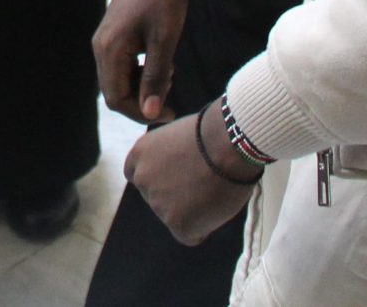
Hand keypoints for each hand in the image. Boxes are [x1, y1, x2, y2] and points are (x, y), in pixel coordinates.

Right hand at [95, 0, 190, 122]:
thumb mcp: (164, 40)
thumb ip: (156, 78)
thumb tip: (151, 114)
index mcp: (109, 49)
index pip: (116, 98)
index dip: (141, 112)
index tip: (171, 111)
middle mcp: (101, 46)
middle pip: (115, 91)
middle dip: (142, 99)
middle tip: (172, 90)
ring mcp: (106, 39)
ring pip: (119, 79)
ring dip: (143, 85)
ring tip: (169, 72)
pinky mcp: (114, 34)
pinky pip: (122, 65)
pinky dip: (141, 71)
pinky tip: (160, 60)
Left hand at [127, 109, 256, 245]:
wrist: (228, 143)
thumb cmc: (212, 132)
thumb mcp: (176, 135)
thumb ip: (166, 157)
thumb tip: (175, 171)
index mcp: (139, 154)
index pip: (138, 175)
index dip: (161, 178)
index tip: (179, 177)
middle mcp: (142, 179)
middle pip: (157, 198)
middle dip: (176, 196)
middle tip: (203, 184)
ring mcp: (158, 203)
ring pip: (174, 217)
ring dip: (192, 211)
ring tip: (214, 191)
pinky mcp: (177, 223)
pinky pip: (190, 235)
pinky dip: (204, 227)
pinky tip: (216, 208)